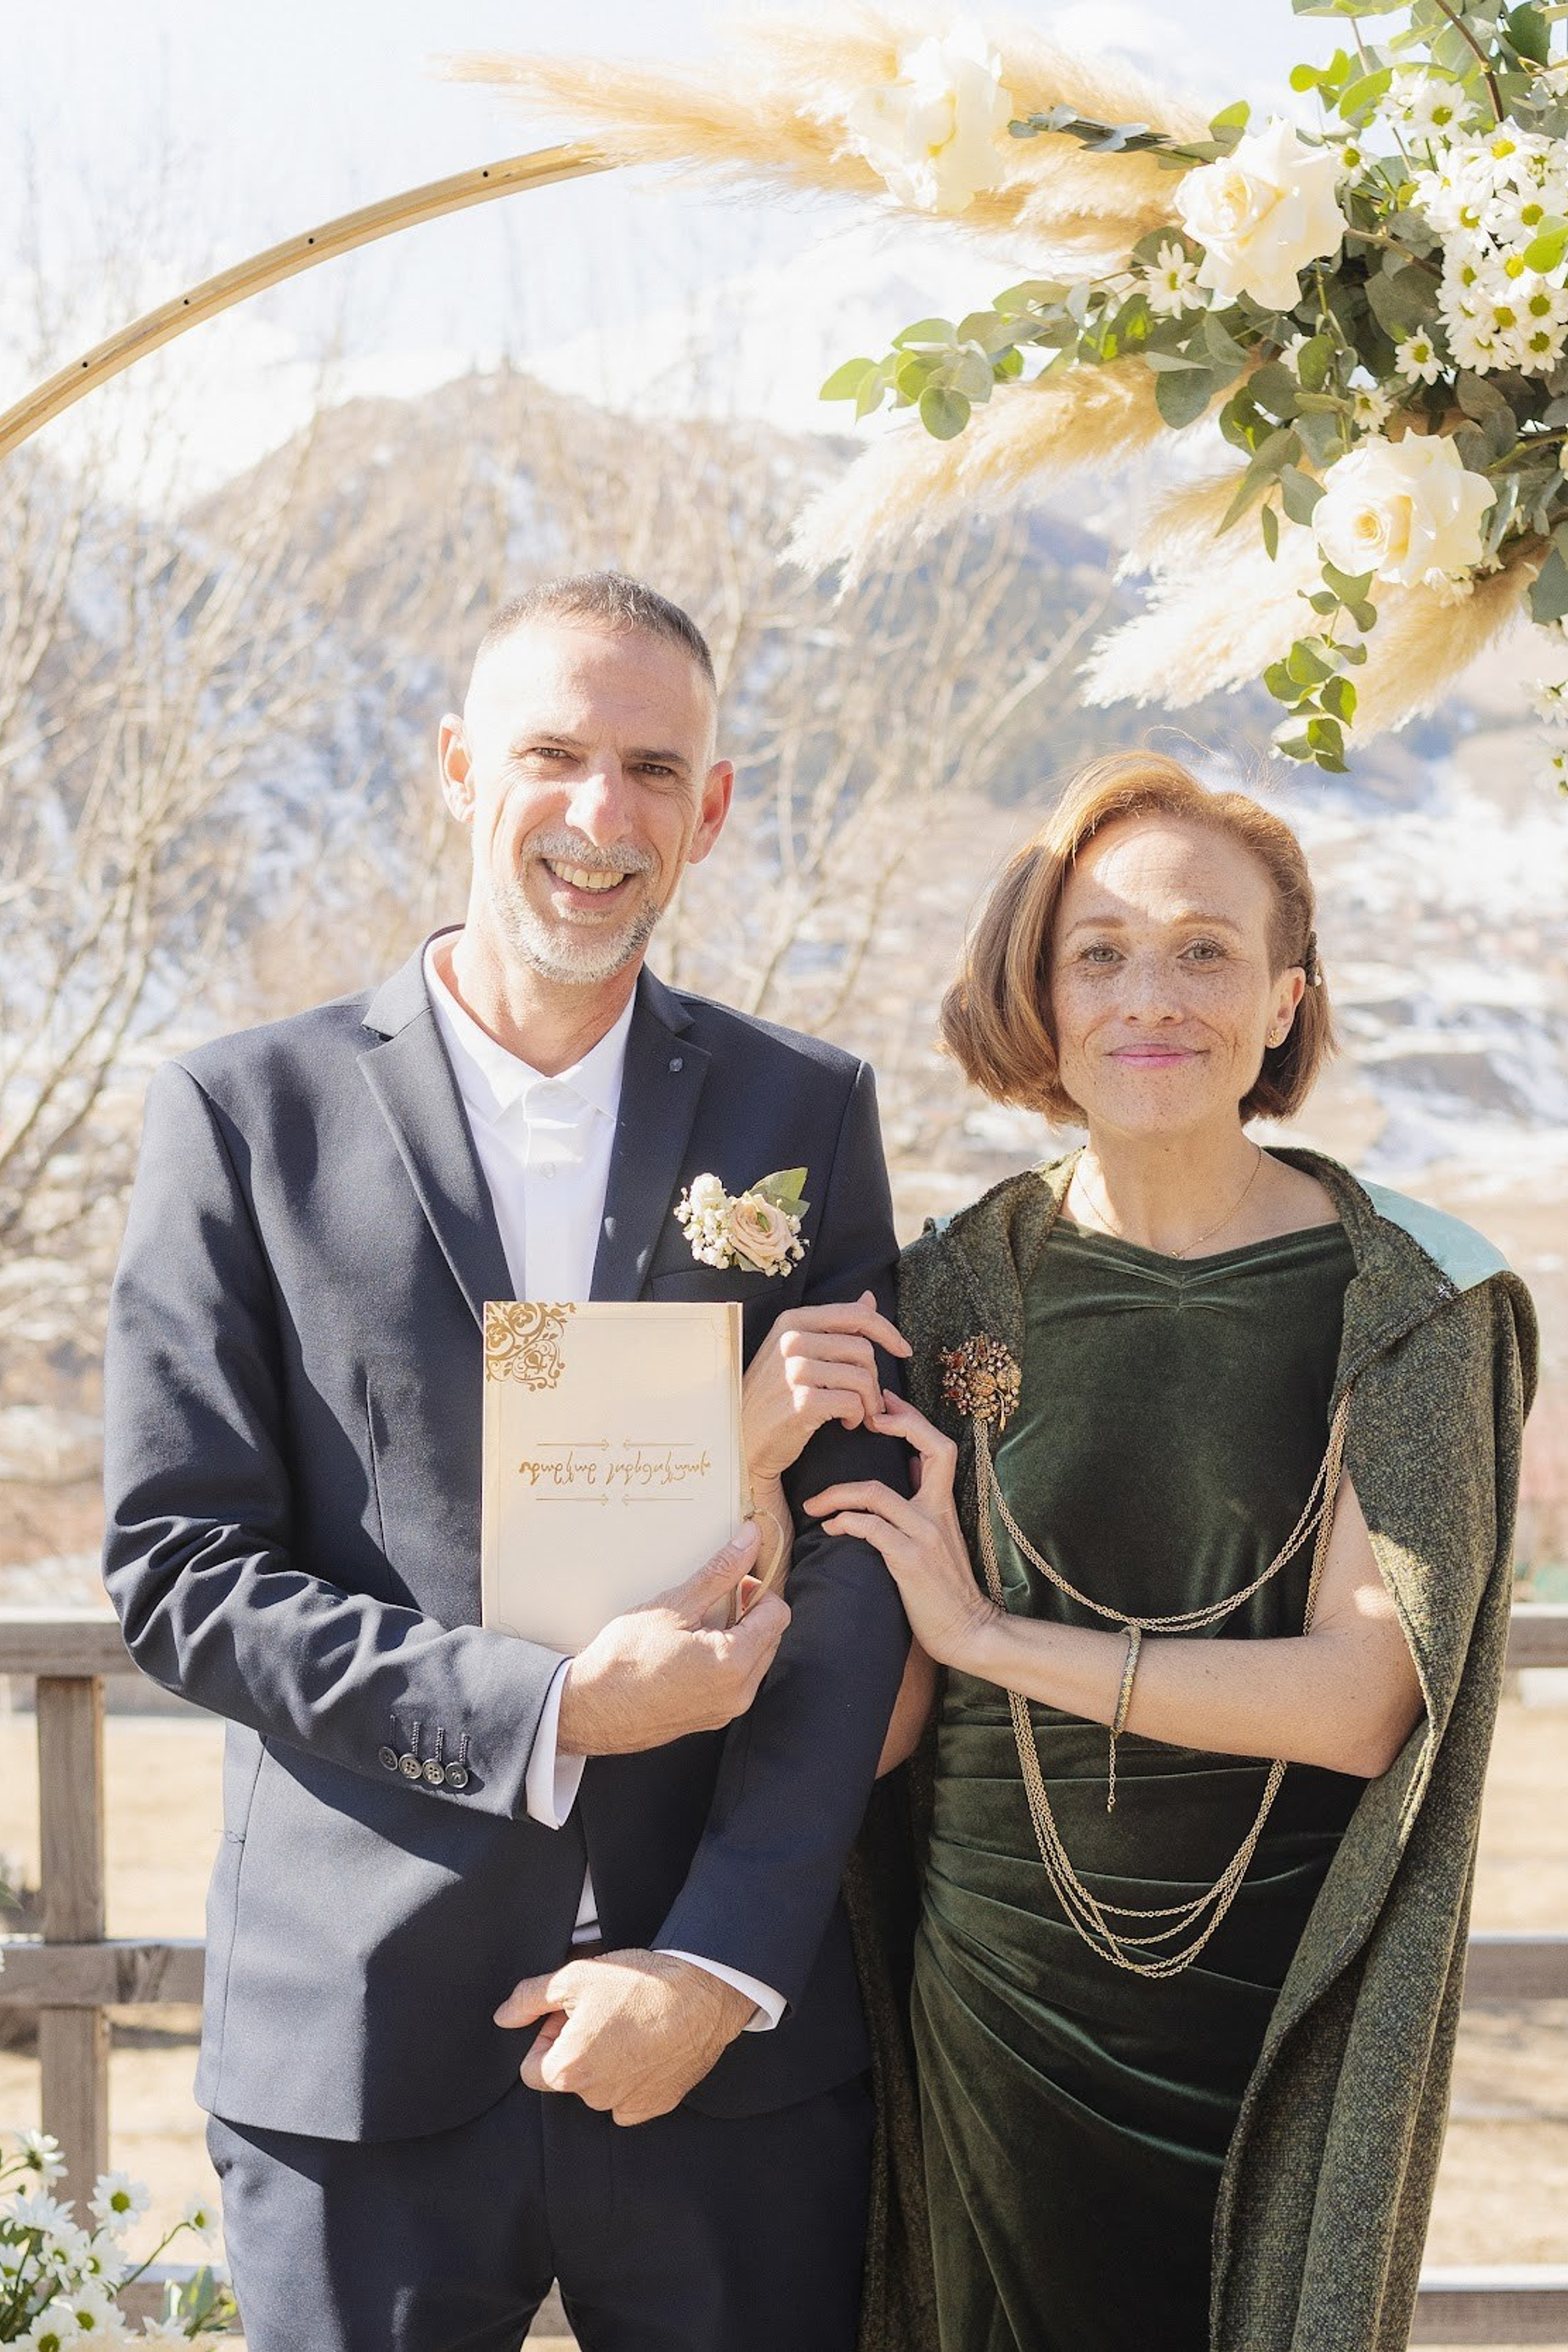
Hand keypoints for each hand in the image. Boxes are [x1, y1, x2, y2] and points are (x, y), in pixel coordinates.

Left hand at [496, 1951, 753, 2125]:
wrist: (703, 1994)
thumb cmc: (639, 1983)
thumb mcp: (574, 1976)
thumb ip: (529, 1999)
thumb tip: (503, 2017)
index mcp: (566, 2071)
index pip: (533, 2066)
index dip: (548, 2036)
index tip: (571, 2014)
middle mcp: (594, 2098)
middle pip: (569, 2075)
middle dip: (578, 2047)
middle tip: (604, 2013)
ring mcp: (627, 2106)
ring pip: (600, 2087)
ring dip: (607, 2062)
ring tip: (631, 2024)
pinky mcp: (656, 2106)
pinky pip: (630, 2098)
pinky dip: (634, 2077)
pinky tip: (649, 2045)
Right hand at [557, 1526, 790, 1756]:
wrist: (590, 1709)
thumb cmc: (624, 1659)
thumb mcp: (674, 1606)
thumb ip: (720, 1573)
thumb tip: (751, 1541)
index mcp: (735, 1663)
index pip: (778, 1614)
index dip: (758, 1590)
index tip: (731, 1584)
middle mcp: (739, 1693)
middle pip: (770, 1637)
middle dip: (749, 1614)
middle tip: (709, 1603)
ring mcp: (727, 1710)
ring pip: (754, 1660)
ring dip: (737, 1637)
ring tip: (695, 1629)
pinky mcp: (712, 1718)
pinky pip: (736, 1681)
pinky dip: (724, 1660)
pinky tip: (689, 1652)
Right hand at [742, 1291, 911, 1480]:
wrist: (742, 1437)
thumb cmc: (774, 1394)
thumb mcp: (797, 1351)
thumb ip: (834, 1325)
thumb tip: (870, 1297)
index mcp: (793, 1321)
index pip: (855, 1314)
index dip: (887, 1331)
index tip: (903, 1349)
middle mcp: (792, 1340)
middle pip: (863, 1349)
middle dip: (875, 1379)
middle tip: (866, 1400)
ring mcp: (794, 1371)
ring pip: (862, 1377)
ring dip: (869, 1402)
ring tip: (857, 1414)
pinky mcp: (801, 1402)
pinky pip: (853, 1402)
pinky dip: (857, 1416)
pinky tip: (845, 1424)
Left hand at [805, 1391, 996, 1669]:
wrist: (968, 1630)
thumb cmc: (946, 1586)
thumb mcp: (941, 1536)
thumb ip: (925, 1501)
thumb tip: (906, 1468)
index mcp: (944, 1505)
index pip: (940, 1447)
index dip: (914, 1420)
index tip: (885, 1405)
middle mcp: (938, 1513)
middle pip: (931, 1448)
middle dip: (899, 1424)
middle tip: (863, 1419)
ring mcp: (924, 1535)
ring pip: (877, 1493)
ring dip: (838, 1493)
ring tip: (814, 1504)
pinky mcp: (909, 1560)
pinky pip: (869, 1528)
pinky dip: (844, 1522)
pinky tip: (829, 1529)